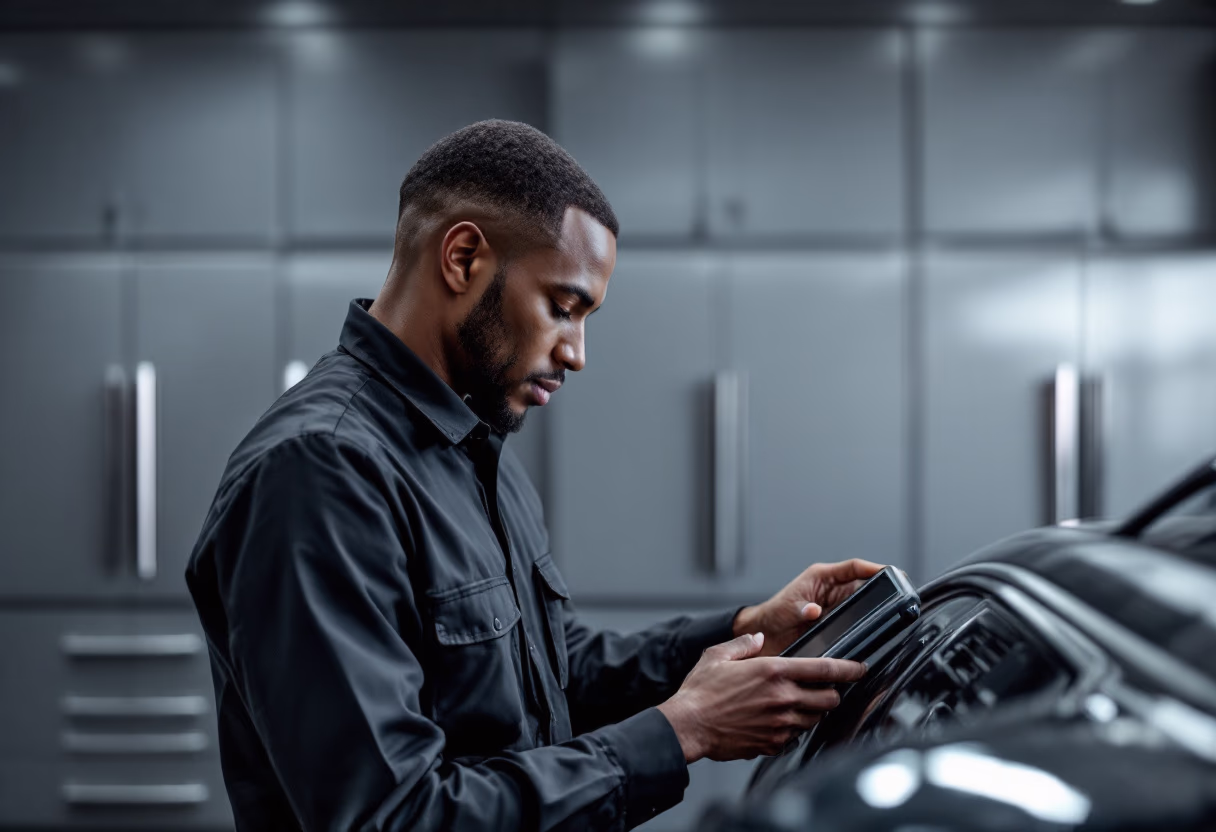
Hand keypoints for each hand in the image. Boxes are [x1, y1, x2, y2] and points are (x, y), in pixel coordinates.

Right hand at [656, 632, 865, 762]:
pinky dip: (793, 729)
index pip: (825, 669)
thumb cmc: (700, 692)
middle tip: (825, 689)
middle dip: (832, 693)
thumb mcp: (718, 655)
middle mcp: (783, 698)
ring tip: (797, 705)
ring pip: (815, 719)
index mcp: (774, 671)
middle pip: (829, 698)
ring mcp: (780, 724)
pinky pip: (795, 737)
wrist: (688, 725)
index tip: (860, 667)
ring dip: (813, 712)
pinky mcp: (773, 743)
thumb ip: (743, 643)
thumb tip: (759, 638)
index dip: (849, 669)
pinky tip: (778, 722)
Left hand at [733, 559, 885, 656]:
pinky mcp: (837, 623)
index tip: (891, 571)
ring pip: (864, 603)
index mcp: (822, 578)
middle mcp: (832, 590)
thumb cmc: (773, 615)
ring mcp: (837, 607)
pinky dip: (867, 624)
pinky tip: (876, 631)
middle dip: (882, 588)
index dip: (873, 567)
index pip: (854, 567)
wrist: (765, 635)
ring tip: (895, 612)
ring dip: (876, 607)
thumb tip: (813, 610)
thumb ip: (800, 609)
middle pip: (865, 585)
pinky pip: (858, 620)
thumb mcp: (786, 609)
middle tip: (902, 593)